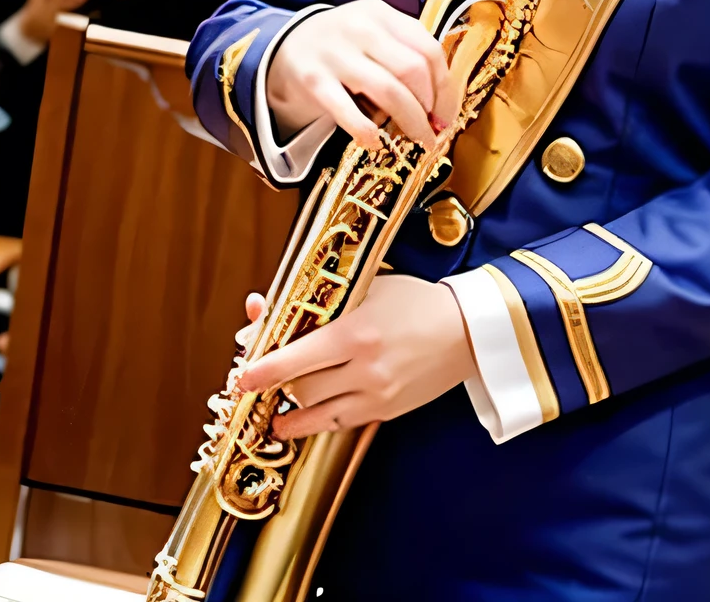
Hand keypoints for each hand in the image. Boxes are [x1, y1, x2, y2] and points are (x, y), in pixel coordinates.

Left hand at [237, 273, 474, 438]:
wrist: (467, 330)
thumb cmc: (416, 300)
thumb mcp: (369, 287)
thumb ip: (323, 301)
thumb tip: (272, 310)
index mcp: (356, 332)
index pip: (295, 358)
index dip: (262, 371)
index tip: (242, 378)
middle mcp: (364, 368)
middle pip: (301, 388)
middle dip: (276, 385)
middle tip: (259, 379)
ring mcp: (376, 394)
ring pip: (316, 413)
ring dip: (290, 411)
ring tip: (273, 411)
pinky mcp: (385, 411)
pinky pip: (339, 422)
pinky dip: (316, 422)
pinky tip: (300, 421)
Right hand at [265, 0, 454, 148]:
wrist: (287, 47)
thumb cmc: (344, 46)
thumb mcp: (373, 33)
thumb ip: (405, 53)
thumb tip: (441, 102)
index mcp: (381, 14)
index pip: (428, 49)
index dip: (445, 86)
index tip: (446, 112)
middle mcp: (360, 28)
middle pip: (413, 70)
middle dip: (430, 106)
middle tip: (433, 129)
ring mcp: (335, 53)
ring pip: (389, 90)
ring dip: (411, 121)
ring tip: (418, 139)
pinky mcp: (313, 80)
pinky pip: (348, 111)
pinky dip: (367, 131)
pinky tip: (376, 142)